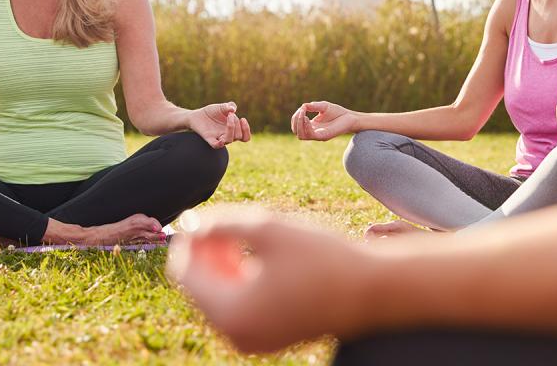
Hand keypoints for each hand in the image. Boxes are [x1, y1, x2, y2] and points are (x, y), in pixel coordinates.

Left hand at [166, 210, 369, 352]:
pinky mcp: (269, 338)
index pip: (185, 272)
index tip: (206, 215)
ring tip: (244, 237)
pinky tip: (259, 257)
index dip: (190, 240)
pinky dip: (239, 282)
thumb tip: (189, 223)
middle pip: (199, 286)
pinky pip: (238, 308)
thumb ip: (222, 223)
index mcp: (231, 313)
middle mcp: (236, 335)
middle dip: (206, 252)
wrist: (371, 290)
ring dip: (222, 265)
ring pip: (218, 297)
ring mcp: (253, 340)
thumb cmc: (322, 257)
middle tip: (228, 222)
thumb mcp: (267, 229)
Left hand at [189, 102, 250, 147]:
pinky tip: (221, 138)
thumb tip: (233, 109)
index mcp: (233, 130)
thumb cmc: (212, 112)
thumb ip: (229, 106)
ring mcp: (219, 138)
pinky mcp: (209, 139)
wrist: (198, 115)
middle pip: (238, 136)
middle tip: (230, 114)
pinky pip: (216, 145)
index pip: (245, 136)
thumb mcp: (221, 107)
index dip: (246, 130)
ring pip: (229, 140)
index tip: (243, 119)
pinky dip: (219, 143)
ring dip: (231, 128)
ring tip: (228, 116)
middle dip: (237, 124)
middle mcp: (227, 135)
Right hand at [291, 101, 356, 140]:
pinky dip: (306, 127)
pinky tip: (308, 119)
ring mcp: (318, 135)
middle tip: (301, 112)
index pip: (297, 125)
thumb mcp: (323, 106)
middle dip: (295, 121)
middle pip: (296, 131)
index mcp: (312, 126)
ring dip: (299, 125)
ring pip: (301, 136)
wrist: (351, 117)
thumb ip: (313, 106)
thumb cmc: (338, 112)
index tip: (302, 108)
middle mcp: (313, 132)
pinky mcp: (324, 136)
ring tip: (303, 115)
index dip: (296, 117)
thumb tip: (302, 106)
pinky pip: (310, 135)